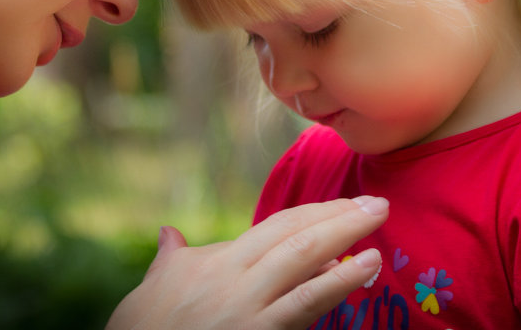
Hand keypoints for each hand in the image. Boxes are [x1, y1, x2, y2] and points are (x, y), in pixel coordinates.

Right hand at [106, 196, 387, 329]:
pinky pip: (304, 306)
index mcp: (217, 261)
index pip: (276, 227)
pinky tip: (363, 270)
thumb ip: (171, 258)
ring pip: (304, 263)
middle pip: (296, 237)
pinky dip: (337, 283)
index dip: (314, 213)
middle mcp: (235, 278)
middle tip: (377, 204)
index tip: (345, 204)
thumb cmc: (143, 328)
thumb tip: (168, 233)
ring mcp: (248, 308)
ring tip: (376, 228)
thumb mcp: (154, 287)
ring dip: (345, 240)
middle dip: (339, 218)